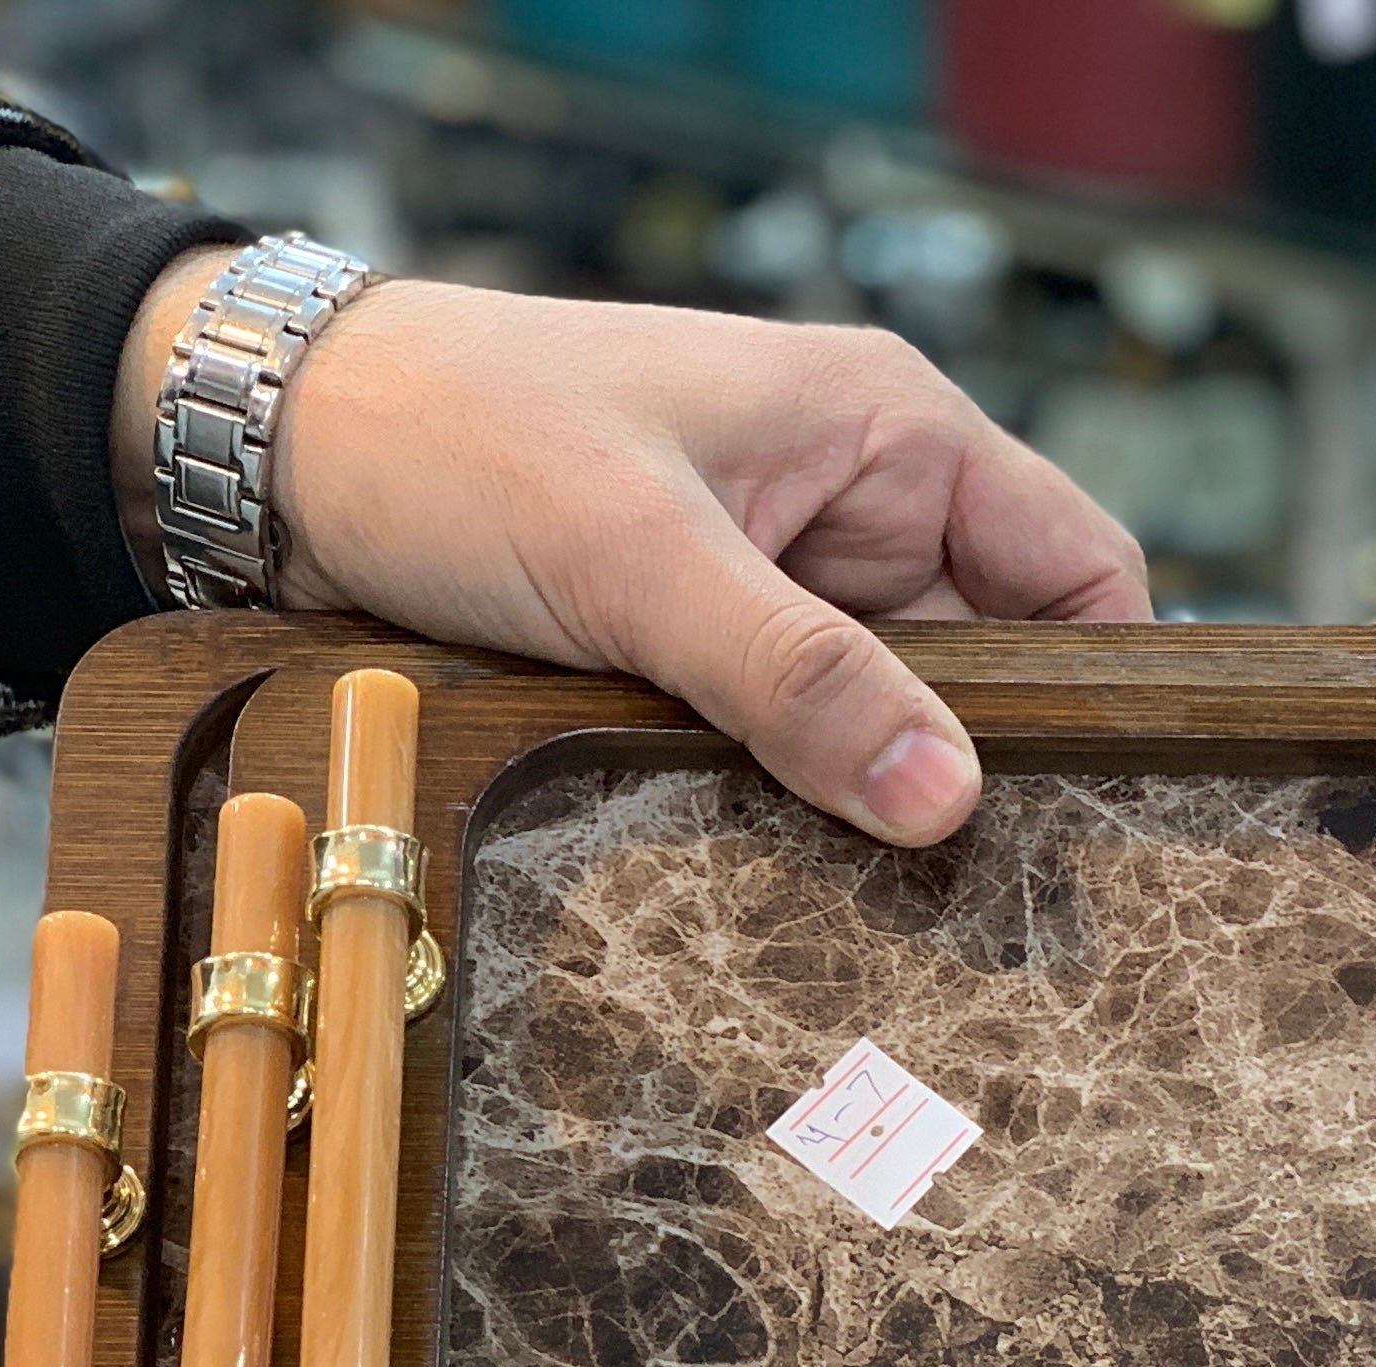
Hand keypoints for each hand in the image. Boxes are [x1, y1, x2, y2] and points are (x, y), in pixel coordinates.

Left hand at [114, 263, 1149, 846]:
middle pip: (991, 672)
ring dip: (873, 807)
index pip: (1079, 571)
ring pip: (884, 726)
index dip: (1107, 693)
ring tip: (895, 923)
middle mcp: (854, 509)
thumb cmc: (453, 436)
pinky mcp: (702, 657)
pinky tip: (794, 888)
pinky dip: (793, 811)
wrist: (267, 446)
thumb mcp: (636, 556)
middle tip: (995, 914)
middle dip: (981, 779)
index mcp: (888, 433)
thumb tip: (948, 799)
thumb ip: (797, 677)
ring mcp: (779, 589)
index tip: (1103, 822)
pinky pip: (791, 750)